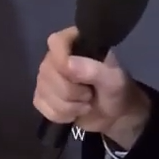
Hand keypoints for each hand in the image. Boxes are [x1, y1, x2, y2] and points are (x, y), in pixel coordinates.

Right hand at [33, 26, 149, 147]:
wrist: (115, 116)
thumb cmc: (117, 91)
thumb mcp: (113, 79)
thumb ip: (93, 70)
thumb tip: (67, 64)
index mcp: (75, 43)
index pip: (56, 42)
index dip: (61, 59)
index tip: (77, 75)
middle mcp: (56, 57)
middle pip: (47, 72)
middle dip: (71, 91)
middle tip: (90, 94)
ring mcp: (47, 77)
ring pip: (43, 92)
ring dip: (68, 106)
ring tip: (85, 103)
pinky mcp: (43, 96)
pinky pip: (41, 104)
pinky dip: (60, 114)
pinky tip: (73, 112)